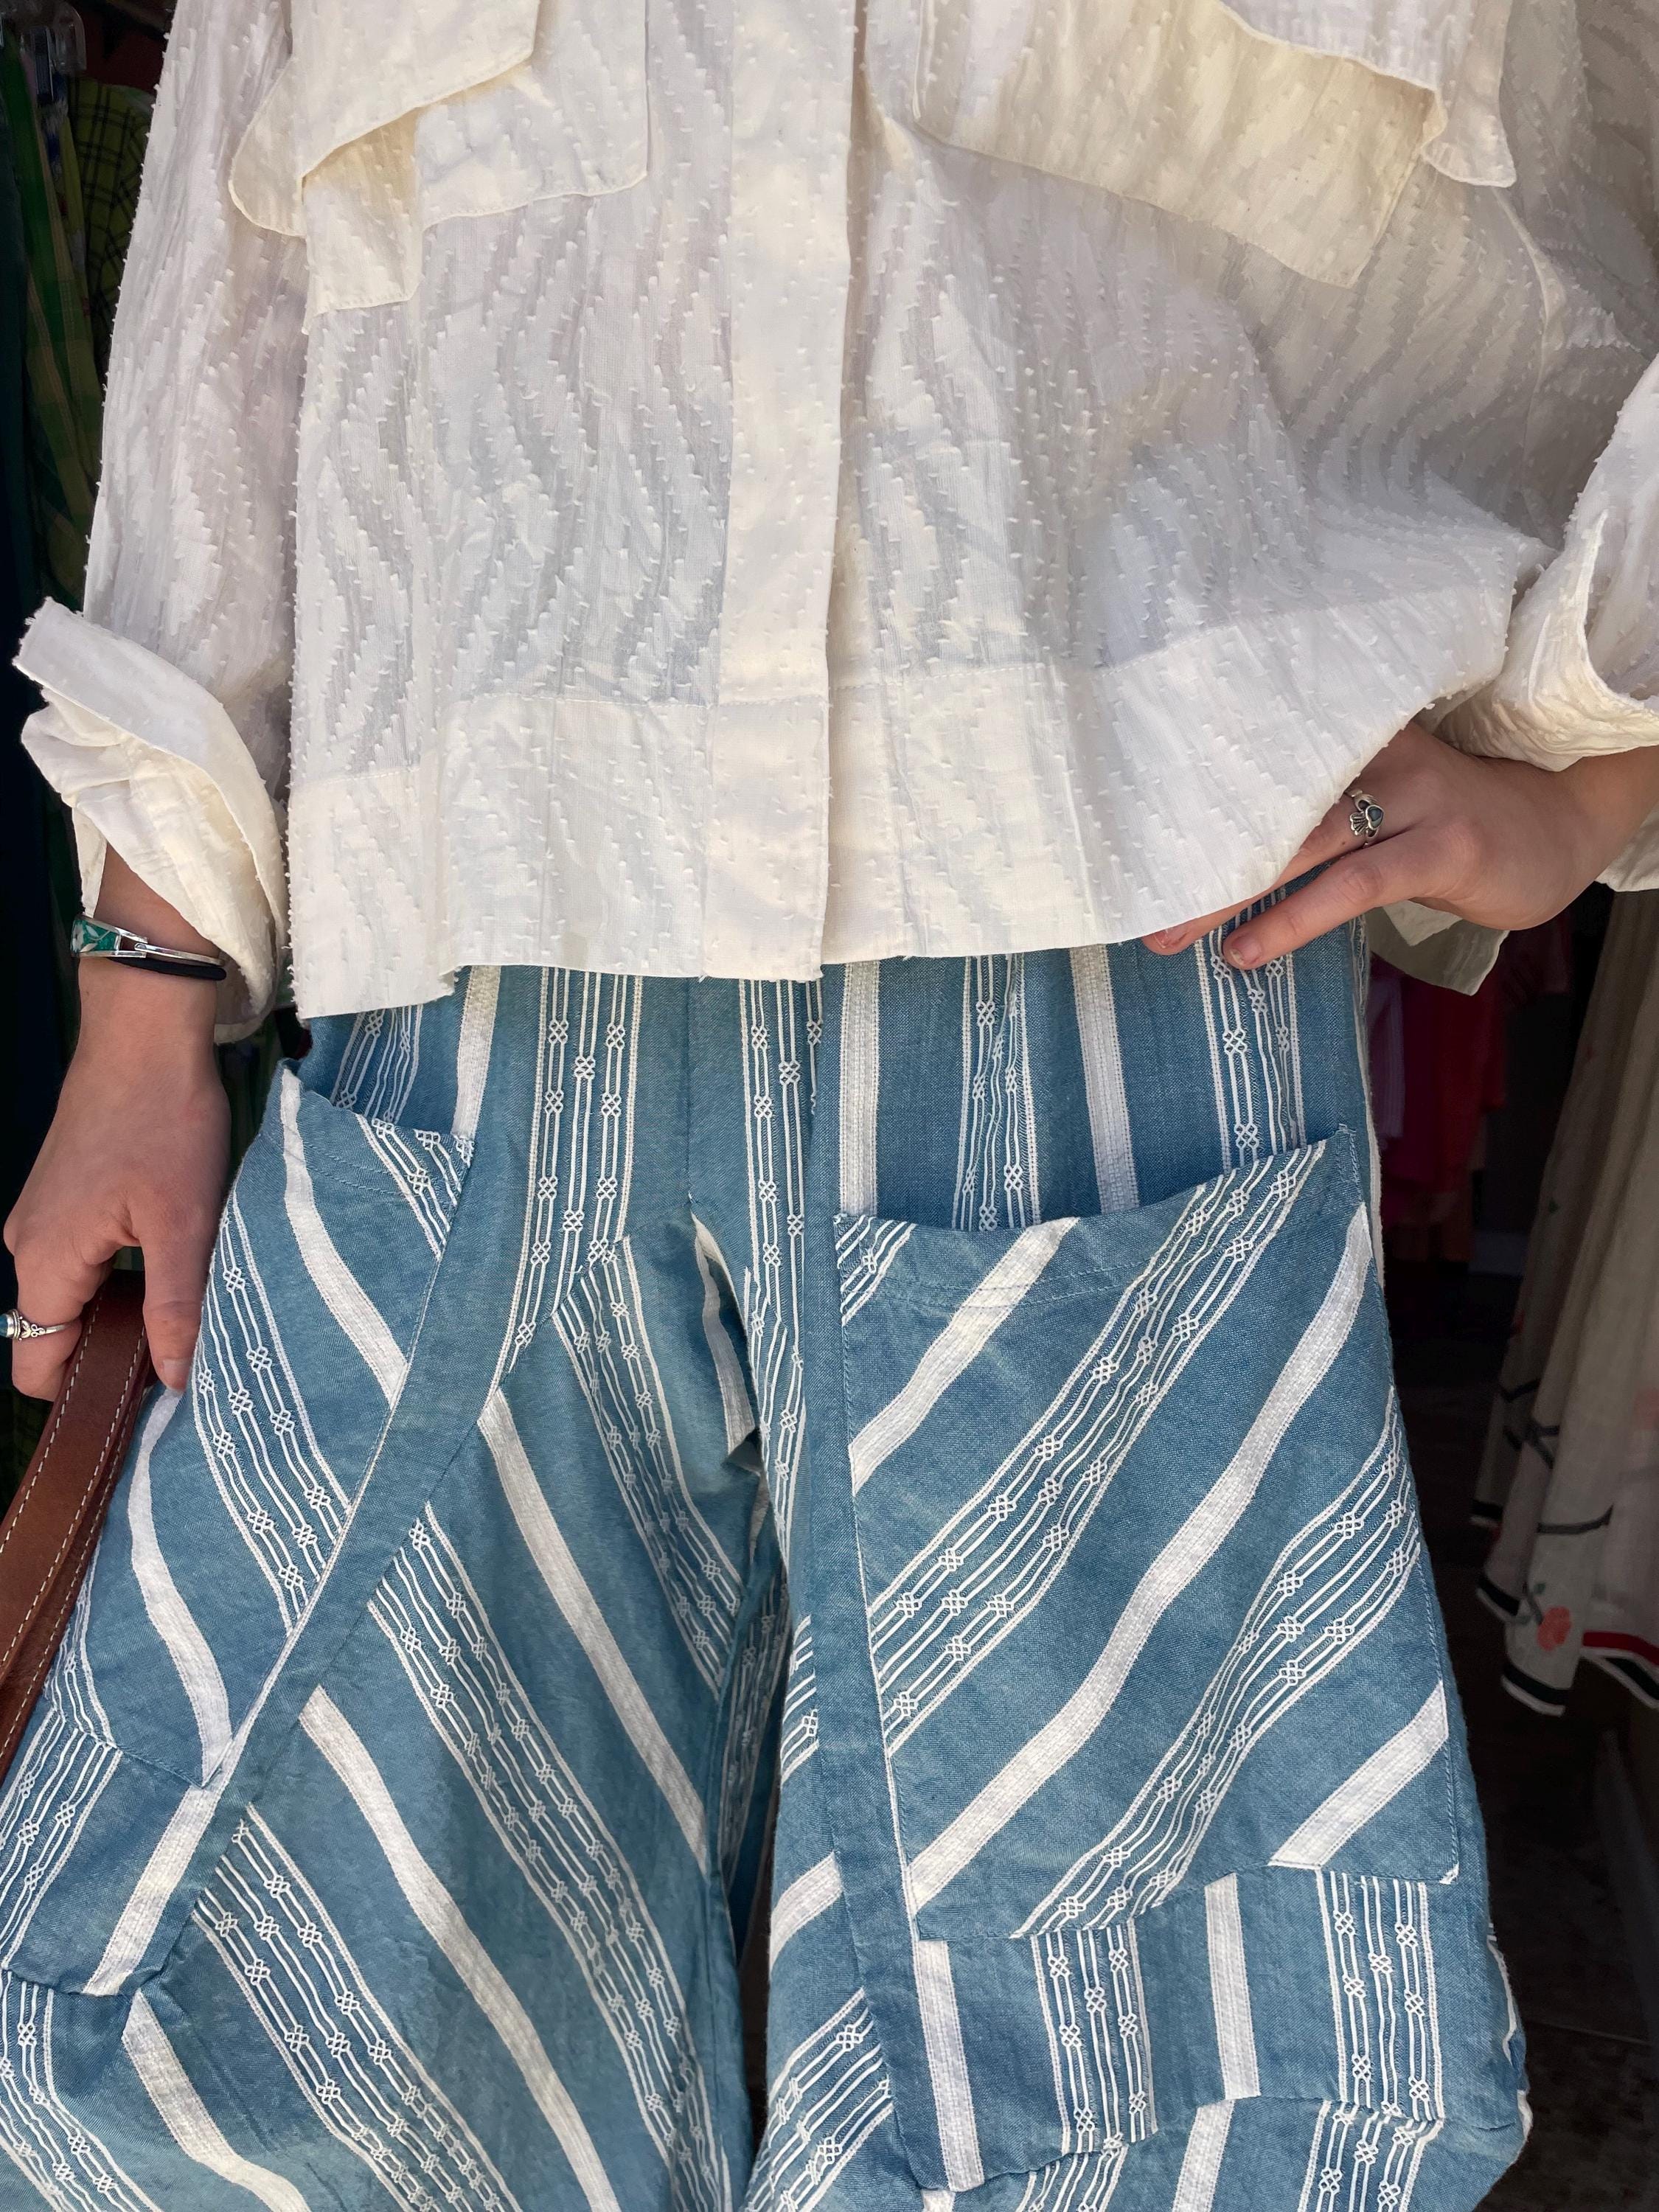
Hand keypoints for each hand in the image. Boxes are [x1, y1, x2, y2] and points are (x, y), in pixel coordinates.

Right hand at [4, 858, 228, 1398]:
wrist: (145, 1034)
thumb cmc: (164, 1121)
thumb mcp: (185, 1223)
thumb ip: (178, 1306)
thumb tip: (175, 1381)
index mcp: (46, 1261)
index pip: (37, 1365)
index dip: (88, 1393)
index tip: (150, 1400)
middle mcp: (27, 1244)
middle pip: (56, 1333)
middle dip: (113, 1353)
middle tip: (184, 1353)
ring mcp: (42, 1216)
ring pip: (73, 1295)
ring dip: (124, 1311)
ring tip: (187, 1306)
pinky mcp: (64, 1193)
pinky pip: (81, 1259)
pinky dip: (121, 1274)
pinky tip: (173, 1262)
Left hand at [1143, 722, 1658, 969]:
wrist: (1554, 826)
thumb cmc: (1443, 818)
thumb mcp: (1370, 794)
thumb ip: (1302, 800)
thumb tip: (1209, 840)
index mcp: (1347, 731)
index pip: (1254, 750)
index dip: (1187, 784)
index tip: (1122, 822)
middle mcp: (1376, 751)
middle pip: (1264, 801)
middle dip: (1193, 853)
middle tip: (1133, 896)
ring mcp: (1414, 796)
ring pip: (1300, 845)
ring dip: (1228, 895)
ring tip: (1171, 936)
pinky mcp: (1443, 846)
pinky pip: (1352, 885)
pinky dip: (1292, 920)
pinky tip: (1246, 951)